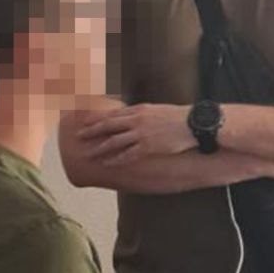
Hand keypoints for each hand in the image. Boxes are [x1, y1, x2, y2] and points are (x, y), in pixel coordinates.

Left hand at [78, 104, 196, 164]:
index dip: (97, 116)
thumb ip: (145, 113)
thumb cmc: (181, 118)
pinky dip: (115, 159)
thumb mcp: (160, 110)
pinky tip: (107, 163)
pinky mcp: (148, 146)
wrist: (194, 124)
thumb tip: (138, 116)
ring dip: (99, 147)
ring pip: (114, 140)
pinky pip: (127, 154)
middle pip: (108, 125)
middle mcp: (137, 120)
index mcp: (139, 109)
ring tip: (88, 153)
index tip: (86, 120)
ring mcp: (141, 133)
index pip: (113, 112)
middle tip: (79, 135)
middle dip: (91, 130)